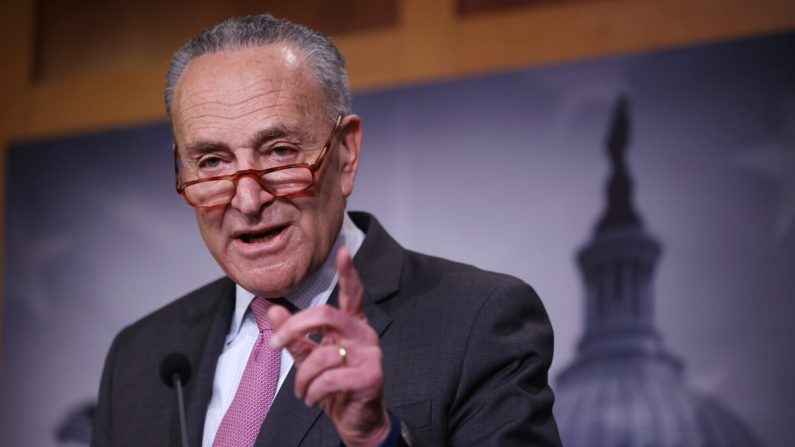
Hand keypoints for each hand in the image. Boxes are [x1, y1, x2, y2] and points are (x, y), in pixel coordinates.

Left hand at [267, 247, 390, 446]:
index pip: (352, 294)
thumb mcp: (310, 359)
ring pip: (321, 354)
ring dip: (302, 378)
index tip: (343, 251)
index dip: (348, 272)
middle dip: (294, 327)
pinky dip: (312, 393)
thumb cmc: (336, 388)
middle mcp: (364, 334)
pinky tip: (313, 400)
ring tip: (302, 392)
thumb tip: (273, 309)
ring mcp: (370, 355)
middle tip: (275, 343)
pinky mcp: (370, 377)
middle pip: (325, 314)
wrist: (357, 422)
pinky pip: (328, 379)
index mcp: (352, 325)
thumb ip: (294, 336)